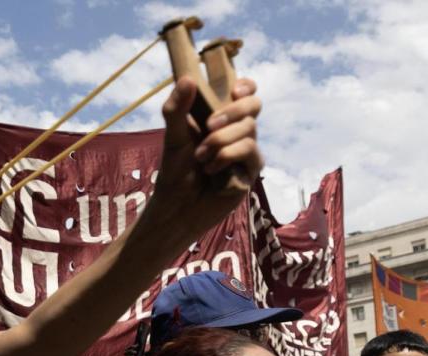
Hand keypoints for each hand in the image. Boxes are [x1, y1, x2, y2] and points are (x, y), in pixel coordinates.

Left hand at [150, 76, 262, 238]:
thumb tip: (187, 78)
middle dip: (232, 112)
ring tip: (200, 157)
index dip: (246, 87)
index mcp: (220, 117)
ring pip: (249, 130)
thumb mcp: (173, 136)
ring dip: (221, 141)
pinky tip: (211, 170)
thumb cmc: (175, 171)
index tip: (235, 91)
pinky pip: (250, 151)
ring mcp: (246, 150)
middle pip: (253, 106)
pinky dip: (227, 157)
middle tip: (209, 125)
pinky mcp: (251, 170)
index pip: (245, 93)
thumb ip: (176, 108)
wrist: (177, 205)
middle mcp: (237, 131)